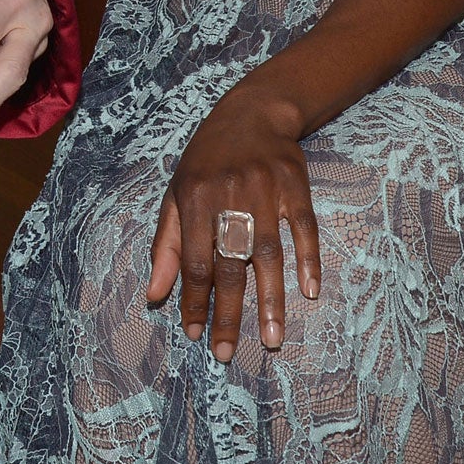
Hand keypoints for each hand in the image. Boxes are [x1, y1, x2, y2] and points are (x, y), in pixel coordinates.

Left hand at [145, 87, 321, 362]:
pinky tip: (310, 291)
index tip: (194, 333)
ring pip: (268, 252)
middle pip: (229, 264)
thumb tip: (154, 295)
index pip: (194, 261)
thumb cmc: (207, 160)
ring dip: (270, 299)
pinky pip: (304, 228)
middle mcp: (228, 195)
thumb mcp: (177, 193)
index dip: (193, 300)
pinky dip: (308, 259)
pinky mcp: (296, 185)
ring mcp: (266, 190)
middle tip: (226, 352)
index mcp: (194, 198)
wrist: (252, 111)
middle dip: (226, 312)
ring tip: (271, 338)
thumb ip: (167, 245)